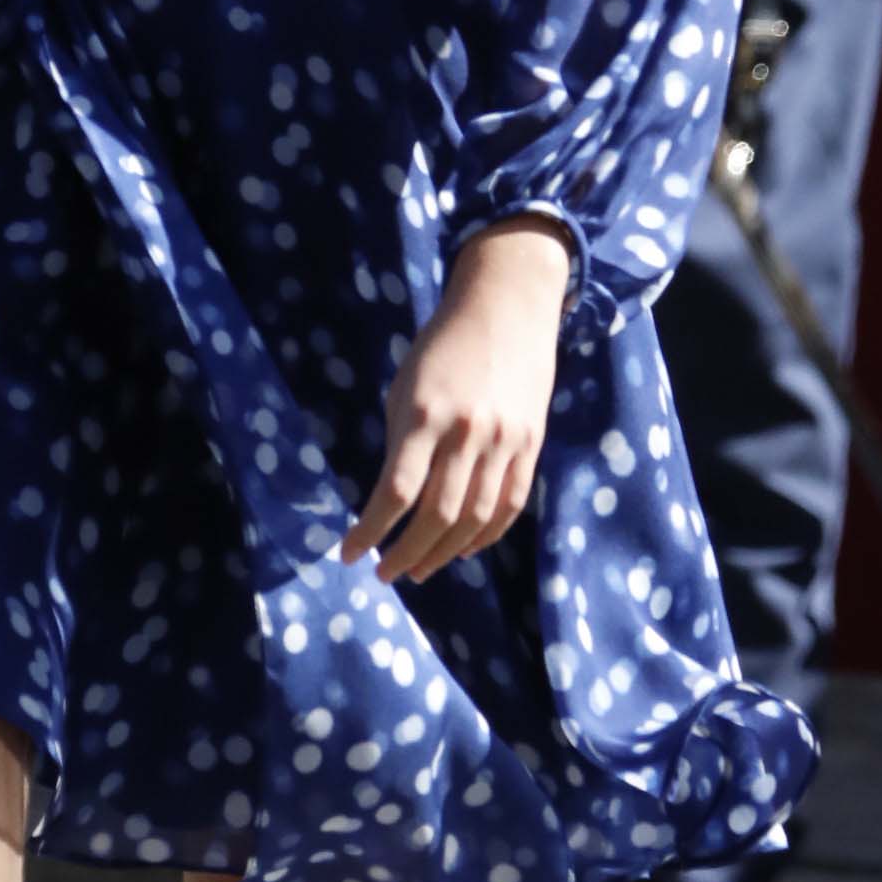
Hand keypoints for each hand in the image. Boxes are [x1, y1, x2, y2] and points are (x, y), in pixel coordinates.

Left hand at [341, 218, 569, 586]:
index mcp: (425, 414)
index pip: (395, 491)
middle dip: (406, 553)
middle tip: (385, 573)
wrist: (507, 307)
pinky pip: (510, 504)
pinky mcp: (531, 444)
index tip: (349, 554)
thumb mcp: (406, 387)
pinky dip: (486, 535)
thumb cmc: (442, 347)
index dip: (371, 531)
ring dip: (443, 554)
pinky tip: (463, 550)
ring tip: (418, 570)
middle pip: (436, 514)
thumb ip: (401, 443)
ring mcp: (505, 440)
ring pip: (475, 518)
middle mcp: (467, 432)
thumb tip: (391, 503)